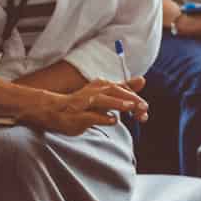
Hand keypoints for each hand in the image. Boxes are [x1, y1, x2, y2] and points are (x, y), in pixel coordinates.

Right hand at [32, 76, 149, 133]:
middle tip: (144, 107)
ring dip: (117, 103)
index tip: (145, 108)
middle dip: (131, 99)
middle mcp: (94, 91)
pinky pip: (91, 116)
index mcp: (102, 85)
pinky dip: (103, 118)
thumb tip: (143, 80)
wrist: (55, 111)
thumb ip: (123, 87)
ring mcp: (85, 103)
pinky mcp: (78, 116)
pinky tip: (113, 121)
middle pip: (115, 92)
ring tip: (131, 107)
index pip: (122, 88)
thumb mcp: (105, 94)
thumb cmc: (83, 103)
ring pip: (103, 101)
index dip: (135, 97)